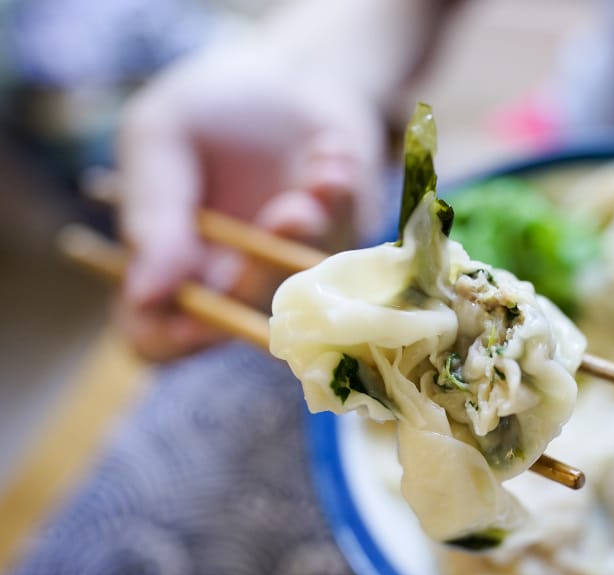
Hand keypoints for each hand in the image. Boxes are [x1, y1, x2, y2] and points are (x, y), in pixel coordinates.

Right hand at [116, 45, 385, 360]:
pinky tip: (329, 153)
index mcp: (171, 268)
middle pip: (240, 319)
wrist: (287, 72)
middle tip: (282, 214)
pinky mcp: (341, 243)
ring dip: (312, 228)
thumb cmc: (212, 111)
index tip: (190, 319)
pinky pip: (346, 242)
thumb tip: (145, 294)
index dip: (169, 341)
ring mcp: (291, 266)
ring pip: (302, 289)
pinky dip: (341, 195)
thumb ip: (153, 213)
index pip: (159, 338)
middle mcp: (233, 279)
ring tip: (318, 170)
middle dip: (262, 275)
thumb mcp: (159, 139)